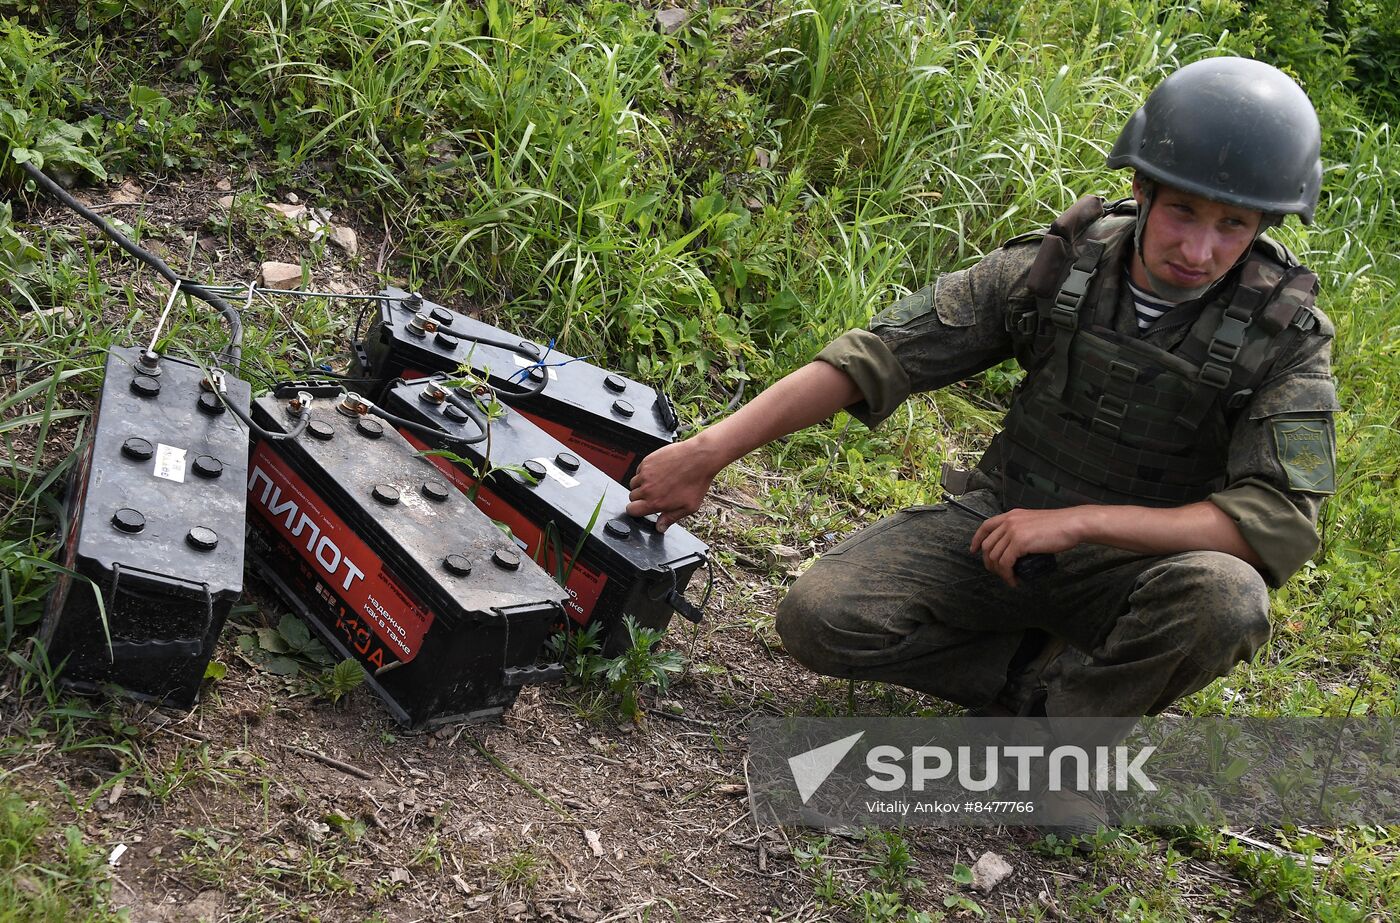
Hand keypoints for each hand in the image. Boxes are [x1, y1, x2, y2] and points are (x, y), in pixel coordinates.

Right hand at [625, 436, 723, 531]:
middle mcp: (647, 488)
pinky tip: (658, 472)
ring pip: (633, 483)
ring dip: (641, 485)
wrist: (699, 459)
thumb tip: (660, 528)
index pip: (632, 510)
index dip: (635, 511)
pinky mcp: (647, 461)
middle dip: (640, 498)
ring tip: (656, 483)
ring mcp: (646, 474)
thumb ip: (671, 518)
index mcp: (655, 502)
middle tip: (654, 494)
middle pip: (631, 497)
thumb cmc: (696, 482)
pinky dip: (644, 472)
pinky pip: (639, 470)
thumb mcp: (688, 507)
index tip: (641, 508)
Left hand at [970, 507, 1086, 586]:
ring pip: (995, 556)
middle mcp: (1009, 521)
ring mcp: (1013, 531)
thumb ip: (1022, 529)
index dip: (976, 539)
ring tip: (1010, 579)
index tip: (973, 550)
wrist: (1072, 524)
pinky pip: (1005, 563)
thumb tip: (1016, 547)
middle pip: (988, 545)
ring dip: (1000, 572)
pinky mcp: (1019, 542)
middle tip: (998, 573)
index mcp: (1011, 515)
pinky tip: (1014, 580)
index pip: (985, 526)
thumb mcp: (1033, 523)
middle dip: (989, 562)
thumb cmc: (1058, 526)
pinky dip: (1007, 575)